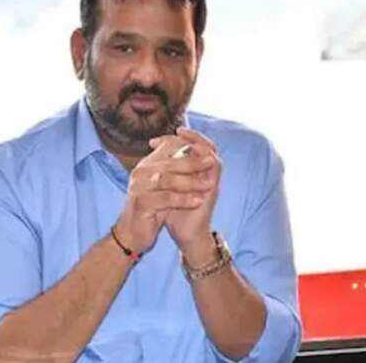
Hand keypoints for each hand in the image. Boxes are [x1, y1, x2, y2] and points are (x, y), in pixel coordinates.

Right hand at [115, 136, 216, 253]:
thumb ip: (176, 171)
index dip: (188, 145)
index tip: (207, 150)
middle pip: (170, 161)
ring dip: (191, 181)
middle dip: (193, 162)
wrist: (132, 233)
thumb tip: (201, 156)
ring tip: (209, 185)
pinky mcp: (141, 203)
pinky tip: (197, 201)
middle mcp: (140, 172)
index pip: (167, 146)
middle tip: (211, 163)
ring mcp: (138, 187)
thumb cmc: (152, 209)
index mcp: (146, 164)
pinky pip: (166, 198)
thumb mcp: (165, 187)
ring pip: (169, 179)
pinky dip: (184, 199)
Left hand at [152, 128, 221, 256]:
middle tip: (175, 130)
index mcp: (195, 173)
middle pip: (206, 144)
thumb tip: (150, 158)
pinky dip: (202, 155)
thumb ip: (164, 174)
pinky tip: (187, 151)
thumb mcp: (166, 189)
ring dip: (197, 141)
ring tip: (181, 134)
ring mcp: (211, 179)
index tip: (154, 141)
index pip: (192, 147)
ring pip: (212, 150)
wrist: (186, 235)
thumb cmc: (174, 212)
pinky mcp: (213, 186)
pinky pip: (214, 164)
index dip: (176, 140)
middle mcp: (205, 174)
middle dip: (190, 135)